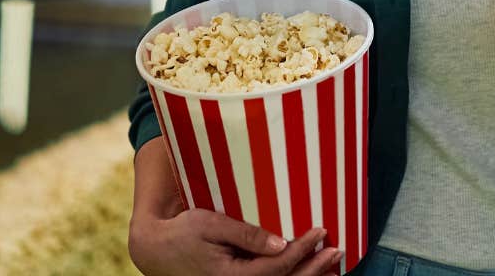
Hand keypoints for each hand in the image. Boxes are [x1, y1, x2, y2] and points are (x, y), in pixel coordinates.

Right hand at [129, 210, 336, 275]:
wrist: (157, 250)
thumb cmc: (183, 232)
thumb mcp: (211, 224)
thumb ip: (246, 234)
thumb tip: (282, 243)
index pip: (276, 266)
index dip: (302, 250)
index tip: (320, 231)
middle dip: (313, 269)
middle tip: (337, 250)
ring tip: (332, 265)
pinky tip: (308, 273)